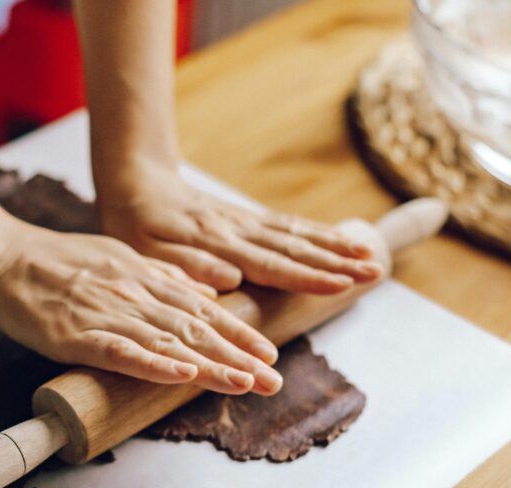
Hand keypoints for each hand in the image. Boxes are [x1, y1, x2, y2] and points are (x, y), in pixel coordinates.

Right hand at [0, 219, 281, 394]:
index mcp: (146, 278)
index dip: (238, 332)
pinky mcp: (77, 335)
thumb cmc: (58, 261)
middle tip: (274, 378)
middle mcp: (135, 294)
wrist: (2, 257)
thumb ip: (163, 276)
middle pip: (196, 328)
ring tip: (247, 382)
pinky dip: (154, 363)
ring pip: (168, 341)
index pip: (202, 310)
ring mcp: (107, 314)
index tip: (269, 353)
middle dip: (238, 354)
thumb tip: (206, 290)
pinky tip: (183, 375)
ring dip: (211, 364)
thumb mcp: (119, 258)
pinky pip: (121, 351)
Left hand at [97, 168, 384, 292]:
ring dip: (336, 248)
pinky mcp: (248, 219)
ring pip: (298, 235)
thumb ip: (184, 264)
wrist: (135, 181)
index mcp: (215, 243)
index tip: (341, 284)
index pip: (269, 263)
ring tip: (372, 258)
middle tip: (376, 272)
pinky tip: (344, 241)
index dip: (307, 276)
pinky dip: (320, 234)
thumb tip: (228, 279)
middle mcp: (238, 231)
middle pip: (295, 248)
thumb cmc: (134, 226)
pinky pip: (289, 227)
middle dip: (337, 262)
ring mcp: (246, 222)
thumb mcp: (145, 251)